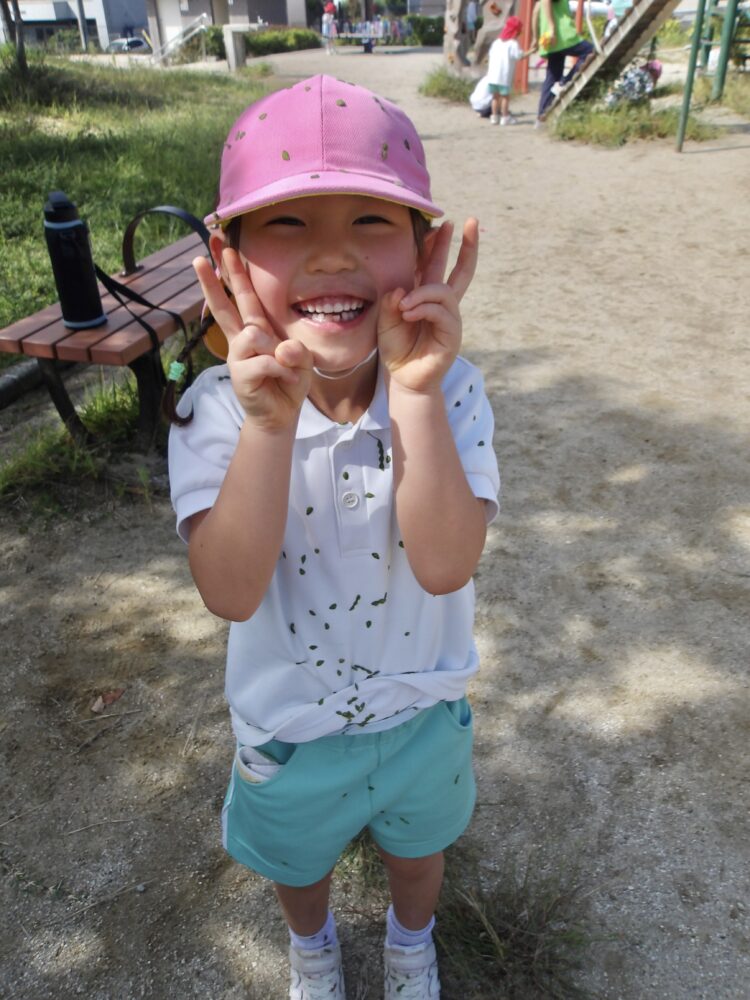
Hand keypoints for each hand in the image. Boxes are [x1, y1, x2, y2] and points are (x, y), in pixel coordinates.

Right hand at [194, 249, 312, 429]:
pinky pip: (264, 362)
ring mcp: (238, 356)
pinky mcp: (240, 375)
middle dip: (214, 280)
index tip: (222, 247)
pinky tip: (287, 379)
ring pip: (253, 334)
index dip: (233, 272)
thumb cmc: (289, 382)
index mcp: (256, 328)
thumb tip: (279, 349)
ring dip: (276, 350)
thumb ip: (296, 350)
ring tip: (286, 367)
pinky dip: (282, 370)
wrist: (281, 415)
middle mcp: (242, 339)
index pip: (243, 296)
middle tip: (198, 256)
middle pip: (224, 306)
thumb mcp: (303, 361)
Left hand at [377, 218, 478, 393]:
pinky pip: (442, 312)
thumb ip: (391, 302)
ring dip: (423, 293)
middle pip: (459, 270)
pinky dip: (424, 309)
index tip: (438, 225)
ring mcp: (449, 318)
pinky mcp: (451, 334)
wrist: (404, 378)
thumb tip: (401, 290)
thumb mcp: (386, 320)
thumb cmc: (396, 348)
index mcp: (425, 296)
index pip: (434, 265)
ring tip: (405, 305)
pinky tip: (410, 314)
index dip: (436, 245)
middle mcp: (442, 305)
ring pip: (444, 291)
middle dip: (466, 245)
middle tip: (469, 221)